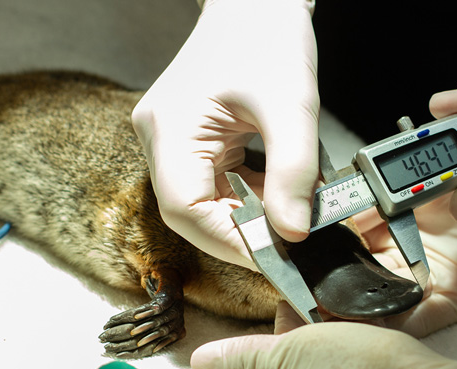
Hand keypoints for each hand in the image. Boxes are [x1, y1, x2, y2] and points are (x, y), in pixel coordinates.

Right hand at [131, 0, 318, 268]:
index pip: (185, 209)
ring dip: (246, 215)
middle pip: (192, 211)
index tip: (271, 254)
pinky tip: (275, 192)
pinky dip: (247, 196)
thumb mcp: (292, 106)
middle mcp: (162, 137)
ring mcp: (174, 139)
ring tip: (286, 214)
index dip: (228, 240)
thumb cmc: (267, 34)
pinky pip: (215, 182)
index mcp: (171, 128)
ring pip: (205, 201)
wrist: (257, 1)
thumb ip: (294, 173)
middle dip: (240, 232)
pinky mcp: (192, 139)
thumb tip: (292, 231)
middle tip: (284, 241)